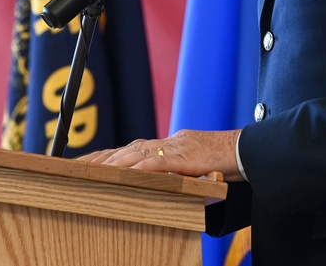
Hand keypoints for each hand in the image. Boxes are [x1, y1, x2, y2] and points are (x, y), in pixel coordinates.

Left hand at [78, 129, 243, 180]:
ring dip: (115, 162)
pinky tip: (127, 173)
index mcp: (169, 145)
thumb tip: (159, 183)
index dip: (109, 155)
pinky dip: (142, 168)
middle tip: (78, 166)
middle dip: (103, 158)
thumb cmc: (224, 162)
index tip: (87, 161)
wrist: (247, 151)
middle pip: (129, 149)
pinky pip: (160, 162)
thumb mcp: (195, 167)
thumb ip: (177, 172)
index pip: (132, 149)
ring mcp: (177, 147)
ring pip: (139, 153)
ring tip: (94, 170)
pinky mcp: (187, 156)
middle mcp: (169, 143)